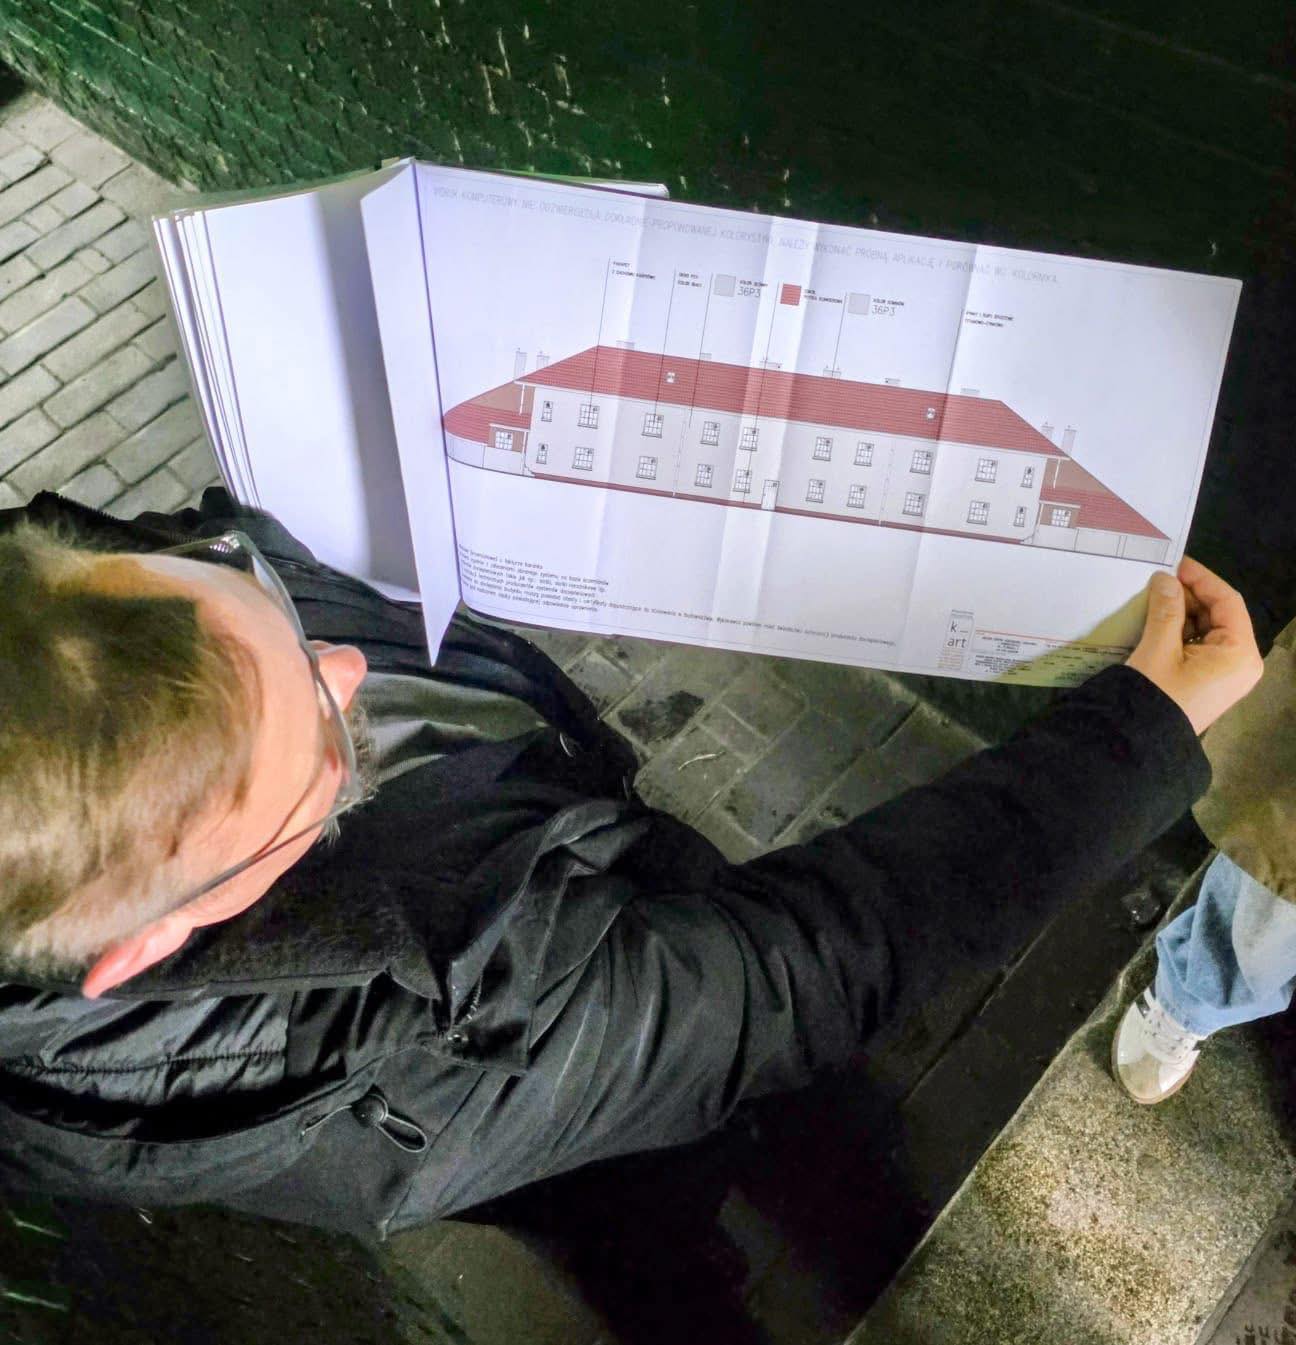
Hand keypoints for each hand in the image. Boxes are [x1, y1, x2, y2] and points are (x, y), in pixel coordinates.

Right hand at [1125, 556, 1263, 734]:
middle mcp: (1242, 663)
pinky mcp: (1210, 683)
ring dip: (1182, 614)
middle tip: (1157, 582)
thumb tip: (1165, 578)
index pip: (1228, 602)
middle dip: (1190, 597)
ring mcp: (1227, 675)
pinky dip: (1180, 633)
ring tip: (1152, 601)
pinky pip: (1200, 648)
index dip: (1201, 579)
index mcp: (1240, 654)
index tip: (1174, 564)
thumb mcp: (1159, 649)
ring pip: (1208, 631)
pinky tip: (1156, 624)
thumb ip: (1166, 609)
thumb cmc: (1155, 695)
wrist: (1139, 744)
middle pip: (1220, 616)